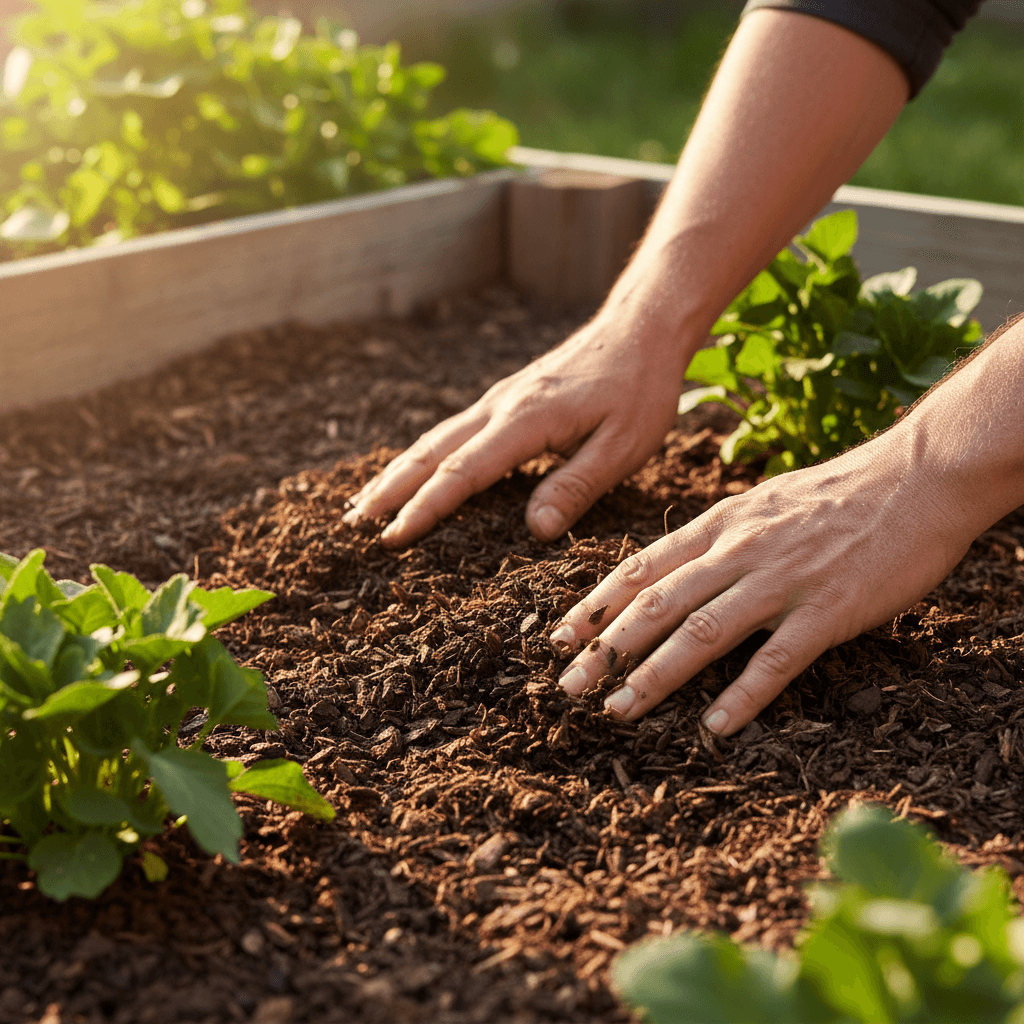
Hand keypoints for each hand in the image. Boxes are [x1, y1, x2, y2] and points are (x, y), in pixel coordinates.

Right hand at [342, 311, 688, 546]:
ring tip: (365, 501)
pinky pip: (453, 431)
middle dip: (391, 489)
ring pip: (436, 438)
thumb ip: (577, 486)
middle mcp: (502, 406)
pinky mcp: (507, 398)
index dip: (426, 508)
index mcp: (527, 420)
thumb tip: (534, 530)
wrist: (641, 326)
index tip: (393, 538)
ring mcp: (500, 399)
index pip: (464, 471)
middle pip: (431, 451)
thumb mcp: (624, 446)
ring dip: (397, 471)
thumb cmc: (639, 388)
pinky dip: (423, 455)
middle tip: (352, 523)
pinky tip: (414, 469)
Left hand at [550, 426, 973, 736]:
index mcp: (720, 525)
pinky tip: (716, 726)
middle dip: (605, 648)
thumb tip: (672, 568)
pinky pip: (778, 659)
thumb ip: (716, 537)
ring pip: (703, 632)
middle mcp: (739, 551)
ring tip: (620, 710)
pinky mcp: (828, 609)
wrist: (917, 477)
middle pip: (656, 604)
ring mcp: (782, 580)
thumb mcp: (761, 503)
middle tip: (568, 686)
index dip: (595, 604)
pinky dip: (744, 695)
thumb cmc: (838, 494)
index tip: (559, 636)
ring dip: (656, 675)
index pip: (640, 567)